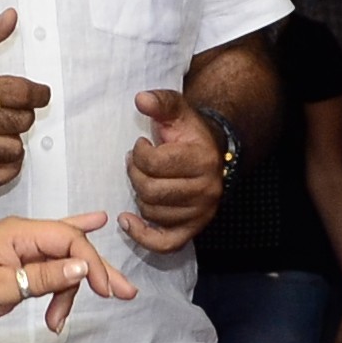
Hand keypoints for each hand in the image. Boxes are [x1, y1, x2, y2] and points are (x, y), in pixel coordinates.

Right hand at [0, 12, 42, 189]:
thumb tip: (12, 17)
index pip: (19, 93)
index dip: (38, 93)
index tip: (42, 93)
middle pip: (18, 121)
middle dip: (26, 113)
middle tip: (19, 108)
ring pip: (10, 149)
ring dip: (16, 138)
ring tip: (8, 128)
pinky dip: (9, 169)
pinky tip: (8, 155)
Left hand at [0, 216, 137, 336]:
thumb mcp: (1, 288)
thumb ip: (44, 277)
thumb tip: (82, 266)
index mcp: (19, 233)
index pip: (69, 240)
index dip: (92, 263)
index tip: (106, 291)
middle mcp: (24, 235)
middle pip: (73, 246)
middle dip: (98, 271)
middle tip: (126, 294)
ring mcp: (22, 248)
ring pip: (64, 260)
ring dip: (70, 291)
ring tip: (58, 323)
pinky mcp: (20, 263)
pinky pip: (54, 260)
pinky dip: (70, 267)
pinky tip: (95, 224)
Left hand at [121, 90, 222, 253]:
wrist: (213, 153)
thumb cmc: (189, 134)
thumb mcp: (178, 112)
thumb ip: (161, 103)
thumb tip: (141, 99)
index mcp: (203, 159)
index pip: (155, 164)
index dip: (139, 154)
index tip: (142, 145)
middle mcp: (207, 189)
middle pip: (151, 191)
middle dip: (135, 175)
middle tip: (135, 164)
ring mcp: (202, 212)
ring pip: (153, 213)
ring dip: (140, 197)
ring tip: (143, 180)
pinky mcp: (194, 229)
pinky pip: (166, 243)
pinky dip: (144, 236)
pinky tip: (128, 221)